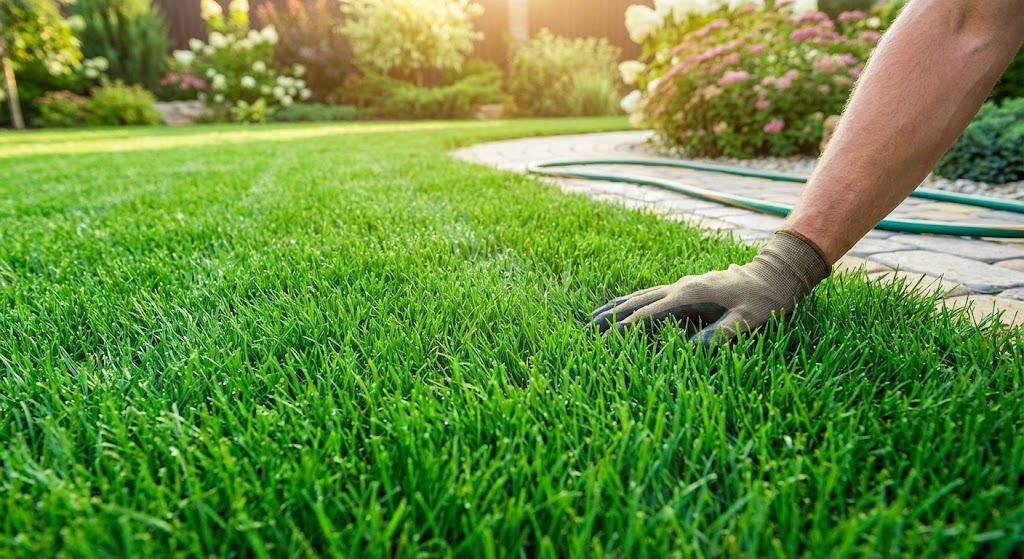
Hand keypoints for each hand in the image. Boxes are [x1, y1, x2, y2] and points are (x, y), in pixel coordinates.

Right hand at [590, 231, 830, 344]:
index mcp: (689, 296)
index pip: (648, 316)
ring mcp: (681, 285)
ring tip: (592, 320)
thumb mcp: (750, 321)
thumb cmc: (766, 301)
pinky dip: (631, 302)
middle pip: (636, 304)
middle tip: (586, 334)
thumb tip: (692, 351)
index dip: (624, 331)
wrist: (776, 274)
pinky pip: (651, 295)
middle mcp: (679, 288)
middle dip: (610, 319)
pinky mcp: (686, 288)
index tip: (603, 344)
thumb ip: (721, 335)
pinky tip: (623, 308)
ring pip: (640, 297)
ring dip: (615, 308)